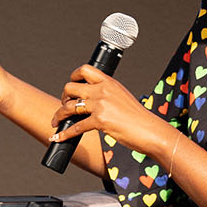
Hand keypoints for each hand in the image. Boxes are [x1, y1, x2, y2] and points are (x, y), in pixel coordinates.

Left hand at [47, 64, 171, 157]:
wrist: (150, 130)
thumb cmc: (137, 118)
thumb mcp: (121, 97)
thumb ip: (106, 94)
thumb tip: (89, 100)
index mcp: (109, 82)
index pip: (85, 70)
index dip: (72, 77)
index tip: (69, 88)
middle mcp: (103, 90)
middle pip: (70, 87)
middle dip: (63, 97)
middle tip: (64, 105)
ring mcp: (101, 105)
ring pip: (68, 106)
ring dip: (58, 115)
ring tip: (56, 122)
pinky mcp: (100, 120)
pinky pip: (75, 127)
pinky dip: (64, 134)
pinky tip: (59, 137)